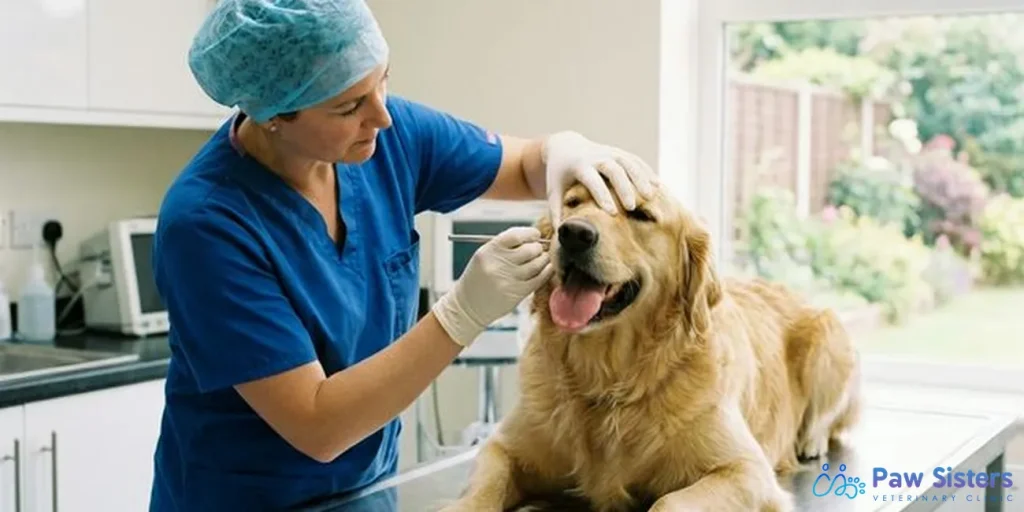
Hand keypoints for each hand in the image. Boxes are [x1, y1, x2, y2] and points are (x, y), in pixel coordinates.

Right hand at [432, 227, 553, 346]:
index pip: (516, 235)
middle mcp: (498, 264)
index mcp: (489, 251)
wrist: (468, 305)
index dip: (530, 234)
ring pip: (537, 264)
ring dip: (544, 260)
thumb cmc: (478, 279)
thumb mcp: (485, 256)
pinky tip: (547, 270)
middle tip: (539, 249)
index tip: (535, 235)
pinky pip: (538, 279)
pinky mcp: (516, 293)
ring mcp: (508, 279)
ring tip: (543, 259)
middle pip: (530, 249)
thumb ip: (505, 247)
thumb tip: (533, 239)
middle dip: (538, 248)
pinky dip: (546, 272)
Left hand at [543, 131, 657, 224]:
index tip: (613, 213)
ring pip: (628, 162)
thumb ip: (556, 211)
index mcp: (579, 166)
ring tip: (651, 196)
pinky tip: (657, 184)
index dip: (603, 196)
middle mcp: (596, 156)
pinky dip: (646, 171)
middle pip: (613, 169)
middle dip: (624, 187)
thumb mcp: (554, 190)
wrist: (565, 146)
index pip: (593, 181)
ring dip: (640, 178)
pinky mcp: (618, 151)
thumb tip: (560, 235)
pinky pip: (635, 160)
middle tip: (632, 207)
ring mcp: (609, 152)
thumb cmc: (559, 175)